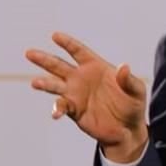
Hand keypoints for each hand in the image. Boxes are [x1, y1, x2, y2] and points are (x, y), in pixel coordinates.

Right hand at [26, 32, 147, 162]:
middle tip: (29, 53)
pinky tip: (56, 113)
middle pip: (59, 65)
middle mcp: (81, 78)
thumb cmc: (133, 105)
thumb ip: (128, 80)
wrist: (127, 129)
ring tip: (35, 82)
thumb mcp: (136, 91)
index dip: (67, 43)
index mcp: (96, 67)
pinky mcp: (74, 110)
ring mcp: (75, 94)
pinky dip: (57, 109)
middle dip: (44, 59)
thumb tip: (124, 67)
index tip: (55, 36)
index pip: (79, 52)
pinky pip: (61, 106)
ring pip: (54, 85)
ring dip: (45, 83)